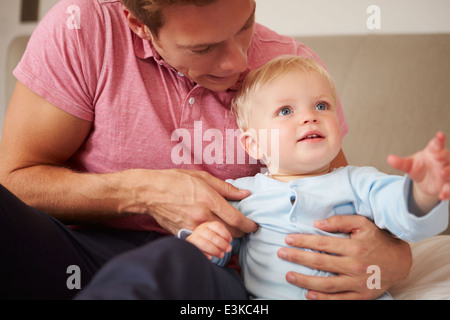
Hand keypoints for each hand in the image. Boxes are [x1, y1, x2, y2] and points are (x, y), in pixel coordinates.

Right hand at [122, 169, 256, 236]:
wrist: (150, 191)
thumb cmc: (175, 180)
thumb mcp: (203, 177)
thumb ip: (226, 188)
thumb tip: (245, 194)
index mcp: (209, 200)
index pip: (236, 219)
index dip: (249, 225)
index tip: (254, 226)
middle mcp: (202, 215)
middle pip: (230, 232)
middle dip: (241, 232)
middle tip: (245, 228)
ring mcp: (192, 227)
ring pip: (217, 239)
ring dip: (228, 238)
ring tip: (232, 233)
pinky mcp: (183, 234)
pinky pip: (203, 242)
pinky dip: (212, 241)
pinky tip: (215, 236)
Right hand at [186, 221, 232, 259]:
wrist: (194, 241)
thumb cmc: (208, 238)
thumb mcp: (214, 233)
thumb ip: (221, 236)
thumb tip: (229, 242)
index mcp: (208, 225)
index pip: (217, 226)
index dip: (225, 234)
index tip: (230, 241)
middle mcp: (200, 230)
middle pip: (212, 236)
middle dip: (222, 244)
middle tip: (228, 249)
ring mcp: (194, 238)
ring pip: (205, 244)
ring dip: (215, 250)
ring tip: (221, 255)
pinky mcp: (190, 246)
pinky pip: (198, 251)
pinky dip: (205, 255)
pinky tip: (211, 258)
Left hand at [277, 215, 411, 299]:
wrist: (400, 261)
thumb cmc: (378, 239)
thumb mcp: (362, 223)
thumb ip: (340, 221)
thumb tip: (317, 223)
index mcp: (354, 246)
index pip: (322, 244)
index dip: (303, 241)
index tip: (288, 239)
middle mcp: (355, 265)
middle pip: (320, 263)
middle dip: (297, 258)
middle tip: (281, 254)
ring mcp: (358, 283)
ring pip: (327, 284)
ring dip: (305, 280)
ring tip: (289, 275)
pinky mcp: (361, 295)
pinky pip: (340, 299)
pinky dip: (323, 299)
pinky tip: (308, 294)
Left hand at [388, 131, 449, 200]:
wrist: (424, 181)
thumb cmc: (419, 167)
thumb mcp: (409, 165)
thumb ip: (400, 163)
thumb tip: (389, 159)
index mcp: (433, 152)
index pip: (437, 144)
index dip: (439, 139)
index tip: (439, 135)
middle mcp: (443, 161)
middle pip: (448, 157)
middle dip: (444, 156)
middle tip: (438, 157)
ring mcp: (448, 172)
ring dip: (449, 172)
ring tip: (442, 174)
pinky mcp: (448, 184)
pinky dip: (447, 192)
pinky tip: (442, 195)